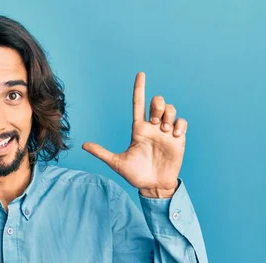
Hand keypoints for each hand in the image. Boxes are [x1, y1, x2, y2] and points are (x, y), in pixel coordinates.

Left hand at [82, 72, 186, 197]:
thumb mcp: (116, 163)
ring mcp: (166, 132)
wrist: (153, 186)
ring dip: (169, 115)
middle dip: (157, 105)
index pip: (138, 104)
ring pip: (170, 109)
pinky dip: (180, 125)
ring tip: (165, 130)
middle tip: (156, 122)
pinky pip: (182, 122)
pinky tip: (175, 135)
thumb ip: (101, 152)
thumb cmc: (135, 174)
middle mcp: (152, 128)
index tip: (140, 74)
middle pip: (157, 102)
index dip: (139, 88)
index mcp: (138, 129)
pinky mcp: (178, 139)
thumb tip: (83, 145)